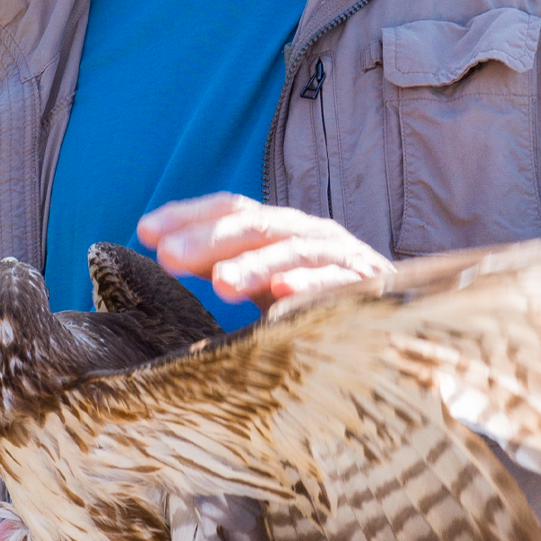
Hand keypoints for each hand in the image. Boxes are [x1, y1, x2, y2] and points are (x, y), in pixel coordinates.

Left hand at [139, 193, 394, 308]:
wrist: (396, 331)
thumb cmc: (318, 307)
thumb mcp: (263, 288)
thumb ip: (223, 268)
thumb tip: (162, 254)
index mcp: (281, 231)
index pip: (232, 210)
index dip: (189, 215)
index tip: (144, 232)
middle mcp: (310, 235)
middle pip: (256, 225)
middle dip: (210, 239)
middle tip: (168, 256)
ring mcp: (342, 258)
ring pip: (293, 251)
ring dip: (256, 265)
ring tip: (222, 285)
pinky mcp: (371, 287)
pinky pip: (339, 283)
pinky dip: (312, 285)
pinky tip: (283, 296)